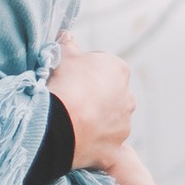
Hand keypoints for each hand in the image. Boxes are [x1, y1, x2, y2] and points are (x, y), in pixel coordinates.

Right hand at [47, 38, 134, 172]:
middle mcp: (128, 98)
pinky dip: (100, 149)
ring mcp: (123, 126)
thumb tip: (66, 35)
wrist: (57, 121)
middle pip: (111, 97)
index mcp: (119, 70)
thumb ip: (67, 44)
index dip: (85, 74)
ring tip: (71, 124)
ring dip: (97, 124)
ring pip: (111, 123)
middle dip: (95, 99)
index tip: (70, 80)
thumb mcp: (62, 55)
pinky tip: (83, 145)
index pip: (104, 69)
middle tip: (70, 102)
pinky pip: (110, 150)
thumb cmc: (63, 83)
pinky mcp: (114, 150)